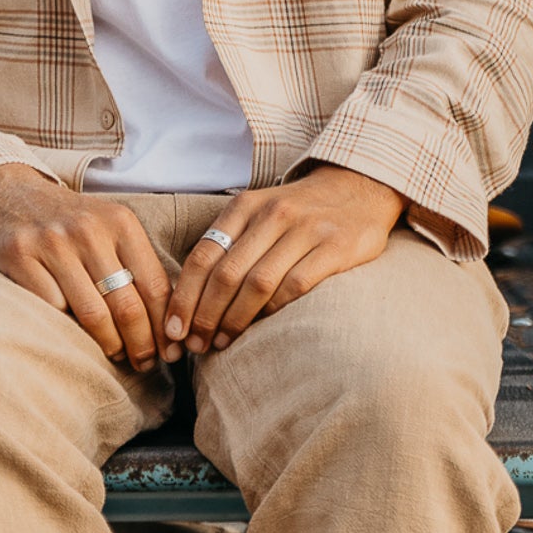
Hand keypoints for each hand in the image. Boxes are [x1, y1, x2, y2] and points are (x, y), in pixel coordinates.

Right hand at [0, 163, 168, 371]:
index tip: (169, 352)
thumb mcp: (104, 225)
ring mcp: (53, 242)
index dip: (164, 326)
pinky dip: (67, 328)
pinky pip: (53, 308)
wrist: (1, 190)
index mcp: (119, 222)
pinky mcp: (20, 255)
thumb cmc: (62, 219)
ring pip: (92, 314)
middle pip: (127, 306)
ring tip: (115, 355)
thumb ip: (132, 261)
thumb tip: (166, 318)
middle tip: (144, 364)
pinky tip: (75, 336)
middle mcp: (89, 230)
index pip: (155, 286)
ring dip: (108, 345)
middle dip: (141, 344)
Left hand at [164, 165, 404, 359]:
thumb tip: (191, 296)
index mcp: (246, 205)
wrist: (359, 187)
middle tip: (195, 345)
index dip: (184, 296)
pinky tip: (261, 327)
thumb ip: (230, 243)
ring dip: (235, 319)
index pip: (203, 256)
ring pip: (258, 283)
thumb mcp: (260, 212)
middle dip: (204, 315)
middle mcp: (272, 214)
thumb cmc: (300, 211)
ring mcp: (305, 229)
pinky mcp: (335, 246)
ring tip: (222, 343)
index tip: (173, 328)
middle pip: (226, 274)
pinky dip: (274, 310)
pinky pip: (296, 285)